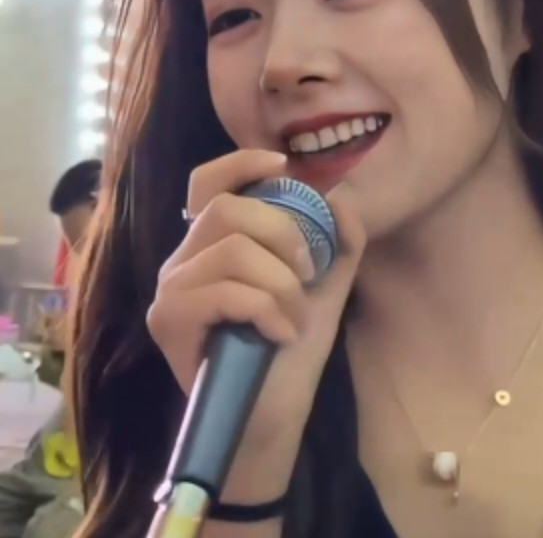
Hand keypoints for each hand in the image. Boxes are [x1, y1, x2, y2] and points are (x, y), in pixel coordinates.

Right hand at [147, 149, 365, 496]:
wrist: (272, 414)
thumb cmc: (291, 346)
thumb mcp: (325, 285)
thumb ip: (338, 239)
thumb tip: (340, 193)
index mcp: (214, 244)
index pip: (208, 183)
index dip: (241, 163)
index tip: (284, 165)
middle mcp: (183, 259)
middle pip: (227, 210)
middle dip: (283, 233)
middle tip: (307, 271)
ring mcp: (170, 290)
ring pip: (232, 250)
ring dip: (281, 283)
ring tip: (295, 316)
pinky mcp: (168, 321)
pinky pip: (225, 291)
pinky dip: (267, 308)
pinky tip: (281, 334)